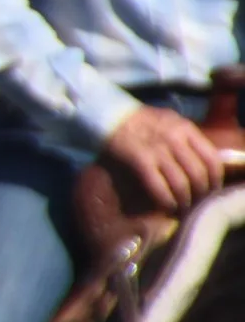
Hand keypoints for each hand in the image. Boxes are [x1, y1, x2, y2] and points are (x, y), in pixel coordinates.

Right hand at [103, 106, 226, 211]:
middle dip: (199, 193)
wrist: (106, 114)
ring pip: (180, 183)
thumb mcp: (170, 121)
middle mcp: (174, 138)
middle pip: (198, 174)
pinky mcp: (139, 159)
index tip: (211, 190)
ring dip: (183, 200)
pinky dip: (166, 200)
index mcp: (185, 128)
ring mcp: (156, 149)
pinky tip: (166, 205)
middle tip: (196, 201)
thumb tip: (202, 163)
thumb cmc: (139, 120)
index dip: (215, 180)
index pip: (212, 159)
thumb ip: (187, 138)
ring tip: (181, 207)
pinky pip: (158, 186)